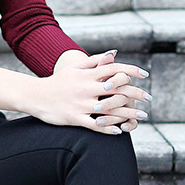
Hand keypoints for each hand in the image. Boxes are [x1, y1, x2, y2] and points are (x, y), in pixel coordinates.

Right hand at [35, 49, 150, 132]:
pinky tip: (120, 131)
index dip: (131, 70)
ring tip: (142, 116)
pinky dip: (107, 128)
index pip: (114, 69)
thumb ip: (95, 61)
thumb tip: (114, 54)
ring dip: (128, 113)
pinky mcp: (74, 118)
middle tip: (149, 98)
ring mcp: (80, 104)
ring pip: (109, 108)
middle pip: (116, 89)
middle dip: (136, 93)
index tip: (145, 75)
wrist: (35, 96)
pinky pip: (94, 124)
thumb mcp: (75, 68)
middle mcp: (86, 88)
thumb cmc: (58, 82)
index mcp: (87, 75)